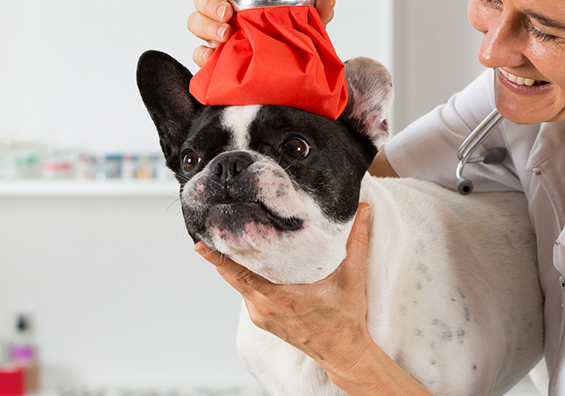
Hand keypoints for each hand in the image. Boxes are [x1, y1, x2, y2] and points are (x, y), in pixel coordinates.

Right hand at [188, 0, 337, 66]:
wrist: (286, 70)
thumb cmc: (288, 37)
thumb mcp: (303, 22)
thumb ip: (316, 10)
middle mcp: (223, 12)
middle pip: (202, 0)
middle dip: (210, 6)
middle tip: (228, 16)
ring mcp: (215, 34)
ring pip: (196, 24)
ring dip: (207, 28)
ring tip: (225, 36)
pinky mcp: (213, 58)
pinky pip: (198, 55)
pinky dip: (203, 55)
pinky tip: (215, 58)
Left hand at [194, 203, 372, 378]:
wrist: (344, 353)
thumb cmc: (345, 321)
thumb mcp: (352, 277)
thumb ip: (357, 242)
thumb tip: (364, 211)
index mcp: (279, 296)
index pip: (238, 274)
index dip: (218, 258)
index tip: (201, 244)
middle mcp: (264, 307)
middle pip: (233, 277)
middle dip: (225, 254)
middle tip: (218, 230)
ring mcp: (262, 315)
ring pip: (240, 285)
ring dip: (237, 266)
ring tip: (237, 242)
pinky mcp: (264, 320)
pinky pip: (249, 294)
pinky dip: (248, 279)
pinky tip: (256, 266)